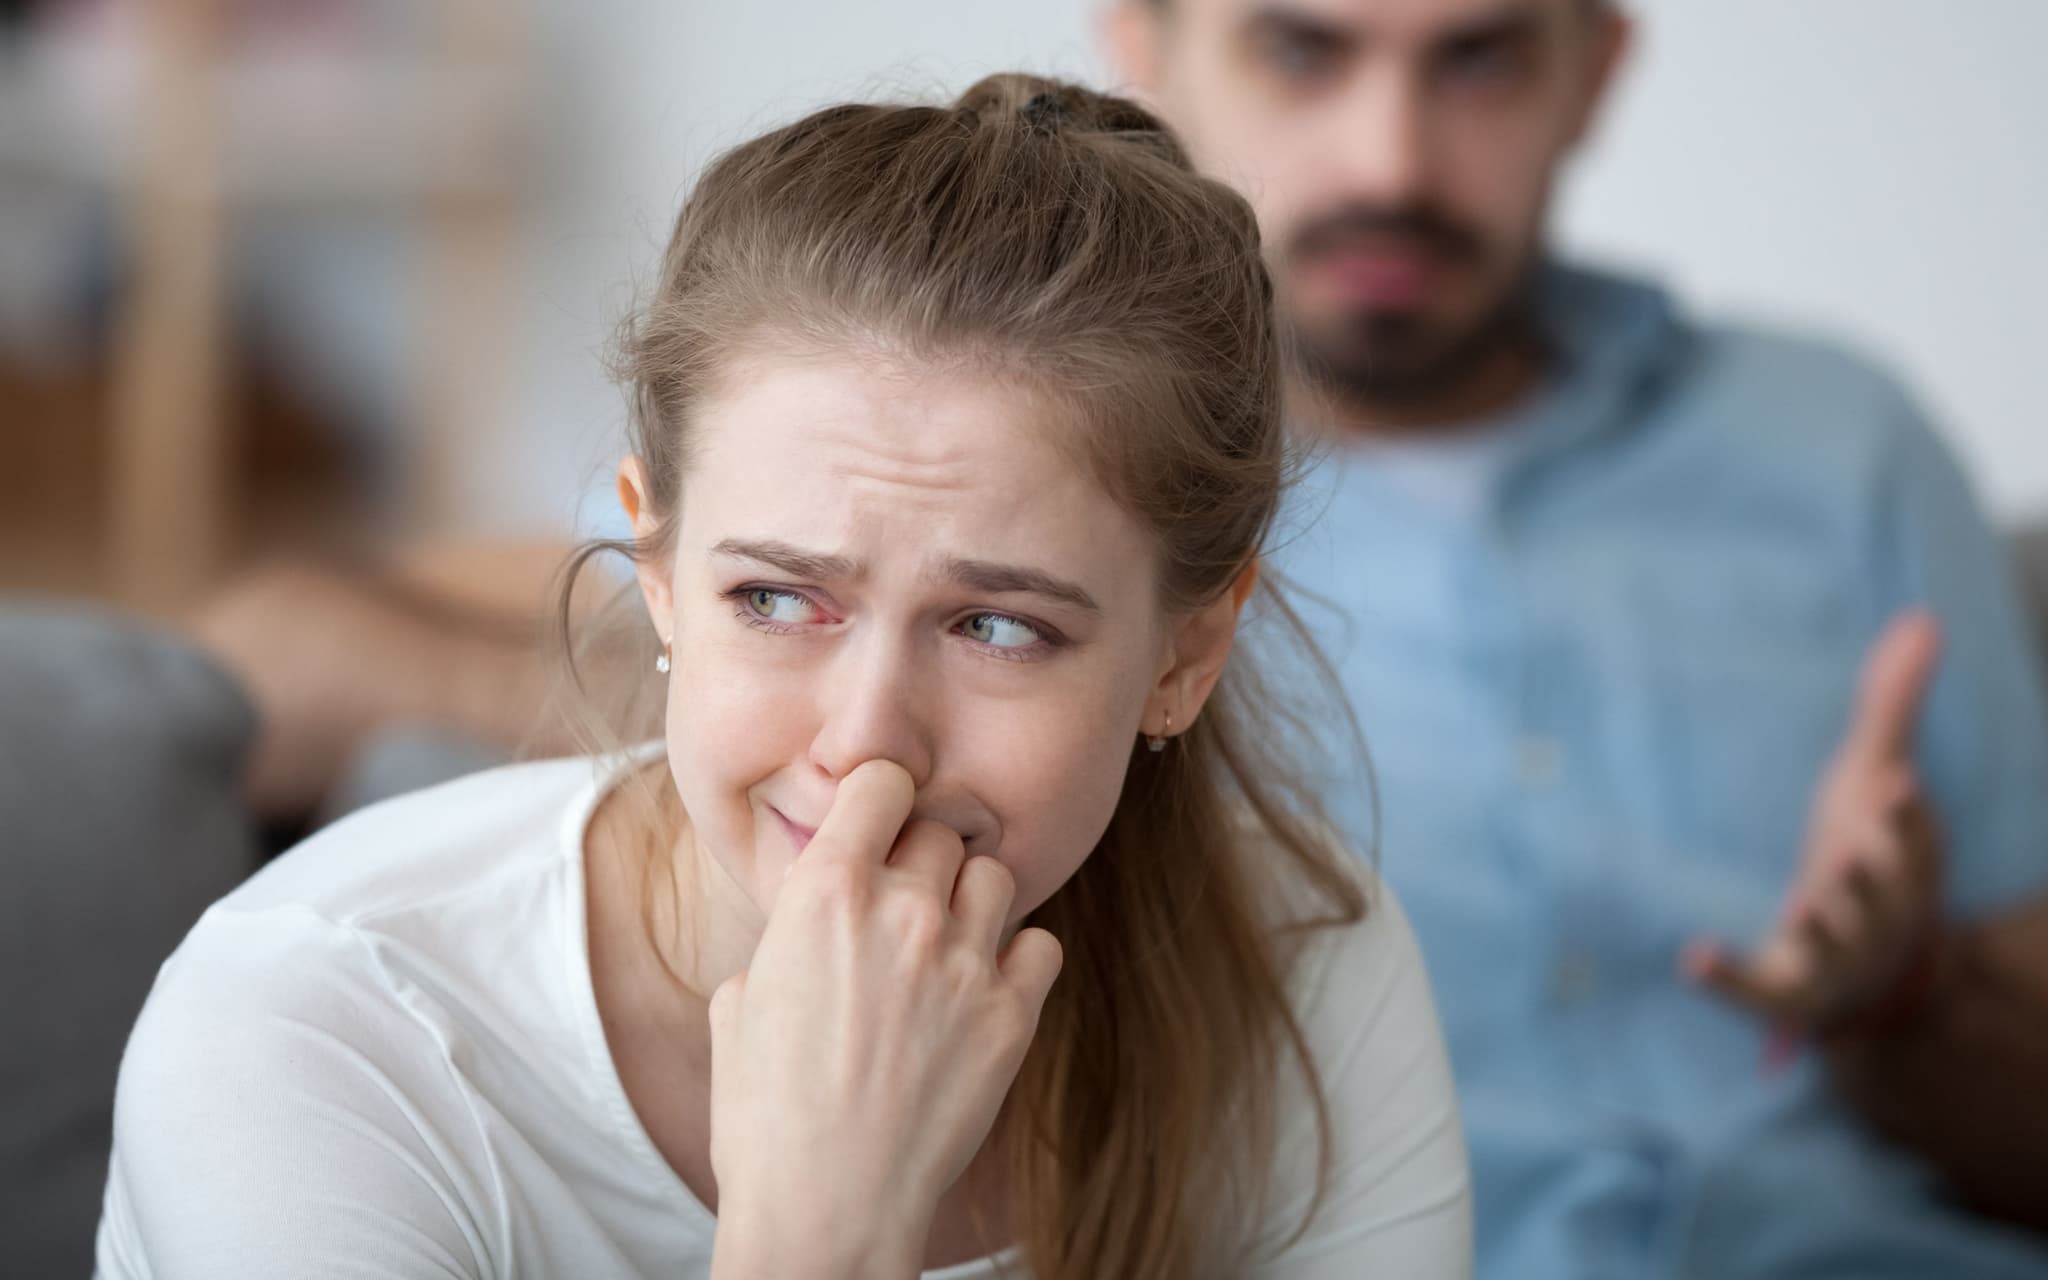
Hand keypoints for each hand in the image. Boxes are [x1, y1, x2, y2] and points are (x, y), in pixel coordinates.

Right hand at [707, 760, 1062, 1277]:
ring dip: (972, 901)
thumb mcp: (737, 1005)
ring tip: (946, 945)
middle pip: (940, 833)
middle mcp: (902, 911)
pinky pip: (1041, 946)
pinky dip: (1018, 960)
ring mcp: (964, 961)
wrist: (827, 1207)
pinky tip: (986, 989)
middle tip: (904, 904)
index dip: (882, 793)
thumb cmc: (764, 1116)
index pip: (882, 780)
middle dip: (922, 860)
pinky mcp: (1012, 1016)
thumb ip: (784, 940)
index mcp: (824, 893)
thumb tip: (805, 929)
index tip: (880, 815)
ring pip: (995, 878)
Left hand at [1684, 611, 1946, 1042]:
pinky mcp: (1787, 993)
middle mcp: (1877, 915)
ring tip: (1803, 908)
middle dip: (1871, 881)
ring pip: (1833, 950)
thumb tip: (1923, 617)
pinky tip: (1692, 958)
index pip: (1918, 844)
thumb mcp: (1875, 781)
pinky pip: (1758, 992)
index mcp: (1903, 865)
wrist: (1872, 977)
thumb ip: (1892, 705)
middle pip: (1881, 900)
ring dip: (1821, 928)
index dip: (1909, 819)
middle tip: (1851, 856)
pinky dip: (1726, 978)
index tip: (1896, 784)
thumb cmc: (1869, 856)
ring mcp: (1834, 959)